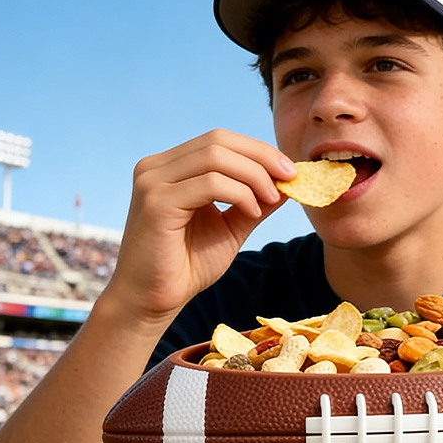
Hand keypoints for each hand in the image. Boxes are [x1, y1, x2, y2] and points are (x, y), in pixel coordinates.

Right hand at [104, 129, 295, 326]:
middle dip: (261, 157)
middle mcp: (156, 167)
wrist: (152, 301)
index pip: (219, 140)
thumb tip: (287, 181)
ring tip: (271, 200)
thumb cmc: (186, 267)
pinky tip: (252, 213)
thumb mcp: (230, 227)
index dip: (258, 150)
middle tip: (289, 179)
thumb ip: (254, 202)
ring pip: (215, 157)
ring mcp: (153, 182)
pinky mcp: (156, 202)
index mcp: (171, 168)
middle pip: (218, 141)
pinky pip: (209, 183)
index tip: (289, 171)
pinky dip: (239, 194)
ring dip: (254, 176)